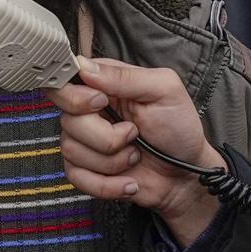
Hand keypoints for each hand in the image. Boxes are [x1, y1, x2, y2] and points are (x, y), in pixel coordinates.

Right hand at [51, 56, 220, 246]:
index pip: (65, 81)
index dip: (76, 95)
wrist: (185, 175)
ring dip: (112, 161)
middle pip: (68, 120)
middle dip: (106, 136)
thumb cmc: (179, 129)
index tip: (101, 102)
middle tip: (133, 133)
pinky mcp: (85, 170)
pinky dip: (107, 184)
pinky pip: (77, 177)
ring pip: (72, 150)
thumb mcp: (164, 91)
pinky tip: (128, 180)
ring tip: (135, 155)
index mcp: (103, 85)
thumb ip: (126, 76)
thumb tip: (86, 67)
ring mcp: (84, 141)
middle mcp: (88, 111)